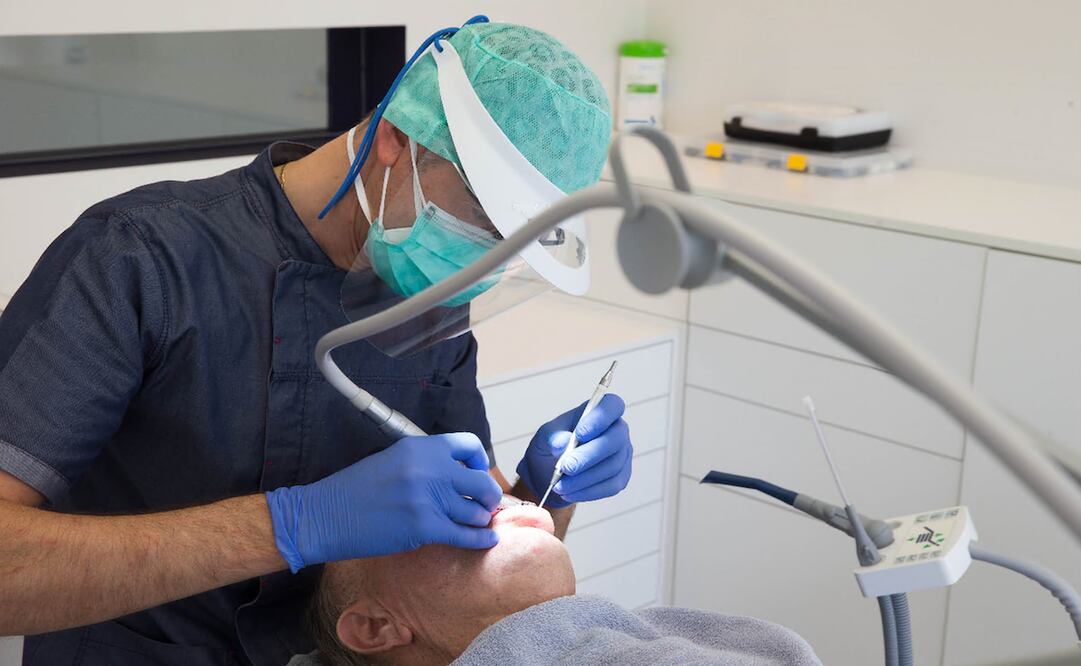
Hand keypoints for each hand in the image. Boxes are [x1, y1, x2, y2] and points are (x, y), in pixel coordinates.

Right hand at [266, 433, 502, 571]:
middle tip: (486, 504)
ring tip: (478, 523)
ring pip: (476, 510)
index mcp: (420, 447)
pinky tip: (485, 540)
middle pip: (481, 481)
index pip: (468, 445)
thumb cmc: (355, 490)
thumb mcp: (392, 460)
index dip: (480, 461)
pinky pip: (464, 535)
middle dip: (489, 495)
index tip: (478, 473)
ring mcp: (427, 498)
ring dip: (480, 519)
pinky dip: (479, 539)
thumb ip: (425, 463)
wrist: (325, 515)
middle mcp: (428, 468)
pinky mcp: (424, 527)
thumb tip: (456, 476)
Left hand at [516, 394, 632, 508]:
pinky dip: (588, 491)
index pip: (612, 406)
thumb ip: (553, 436)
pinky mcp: (620, 477)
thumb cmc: (552, 446)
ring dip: (584, 478)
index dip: (600, 419)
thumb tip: (562, 443)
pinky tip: (569, 493)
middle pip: (614, 440)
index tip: (580, 433)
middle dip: (588, 456)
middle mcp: (617, 430)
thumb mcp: (544, 436)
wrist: (550, 472)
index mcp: (600, 411)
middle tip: (565, 467)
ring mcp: (622, 454)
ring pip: (612, 466)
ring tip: (560, 484)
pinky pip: (610, 486)